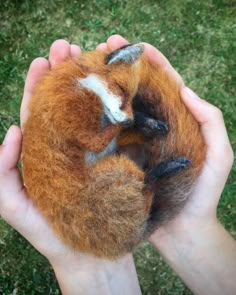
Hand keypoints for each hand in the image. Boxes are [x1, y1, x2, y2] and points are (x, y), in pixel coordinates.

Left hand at [0, 38, 140, 294]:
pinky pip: (112, 129)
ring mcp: (91, 151)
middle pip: (65, 105)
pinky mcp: (113, 159)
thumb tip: (12, 130)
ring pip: (90, 111)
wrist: (91, 254)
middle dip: (65, 75)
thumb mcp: (15, 207)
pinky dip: (115, 107)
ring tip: (95, 57)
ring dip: (92, 84)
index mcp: (43, 153)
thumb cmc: (52, 234)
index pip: (38, 113)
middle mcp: (67, 147)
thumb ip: (3, 173)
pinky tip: (119, 91)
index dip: (38, 86)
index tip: (43, 60)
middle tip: (69, 46)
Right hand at [104, 35, 235, 294]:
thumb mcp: (219, 157)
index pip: (166, 85)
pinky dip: (100, 118)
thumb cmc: (203, 195)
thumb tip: (185, 90)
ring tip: (90, 67)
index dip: (153, 63)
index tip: (136, 45)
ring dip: (108, 86)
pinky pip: (111, 134)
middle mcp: (156, 128)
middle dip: (123, 67)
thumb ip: (211, 123)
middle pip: (139, 91)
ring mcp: (138, 142)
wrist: (182, 231)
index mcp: (179, 122)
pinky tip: (86, 105)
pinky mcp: (124, 158)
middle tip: (103, 48)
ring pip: (123, 108)